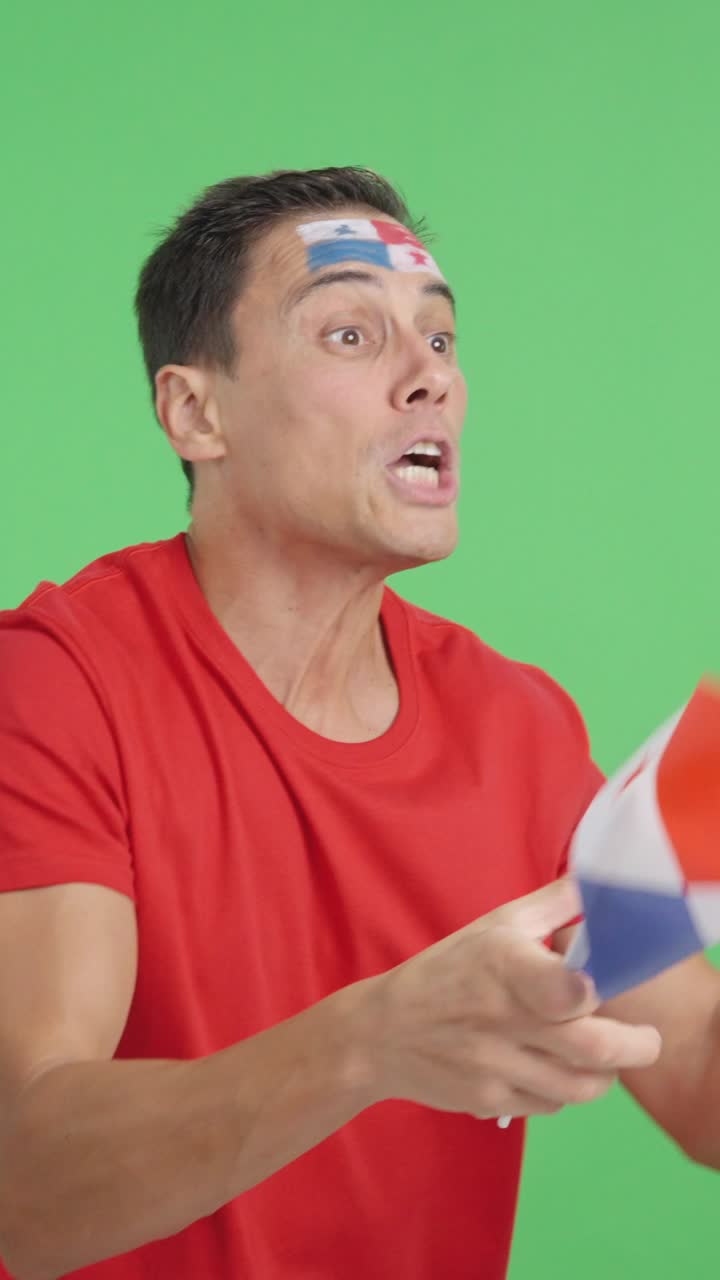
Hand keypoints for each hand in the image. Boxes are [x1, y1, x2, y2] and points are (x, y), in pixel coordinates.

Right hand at [361, 878, 661, 1119]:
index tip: (604, 989)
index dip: (596, 991)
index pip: (565, 988)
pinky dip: (565, 1092)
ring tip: (602, 1056)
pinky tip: (554, 1070)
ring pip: (580, 1087)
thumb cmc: (447, 970)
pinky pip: (551, 1106)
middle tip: (644, 1039)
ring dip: (604, 1075)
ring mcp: (494, 1065)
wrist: (382, 1032)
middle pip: (593, 1048)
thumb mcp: (493, 925)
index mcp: (503, 963)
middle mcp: (500, 1016)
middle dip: (634, 1047)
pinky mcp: (489, 1102)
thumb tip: (598, 881)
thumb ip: (551, 905)